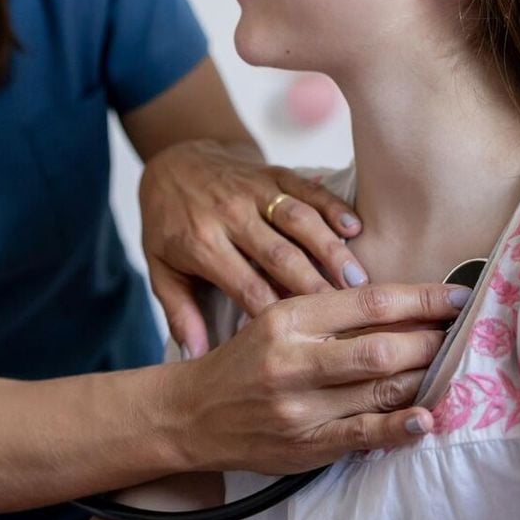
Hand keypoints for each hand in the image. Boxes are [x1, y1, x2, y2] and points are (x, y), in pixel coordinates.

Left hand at [139, 140, 365, 355]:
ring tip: (359, 281)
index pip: (245, 285)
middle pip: (279, 254)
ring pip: (299, 220)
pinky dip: (333, 205)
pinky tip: (357, 228)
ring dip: (331, 249)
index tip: (305, 341)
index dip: (276, 313)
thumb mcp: (160, 270)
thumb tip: (196, 356)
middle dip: (313, 285)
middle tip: (347, 316)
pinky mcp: (272, 172)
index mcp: (201, 244)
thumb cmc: (169, 225)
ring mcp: (253, 190)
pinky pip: (306, 188)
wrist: (173, 163)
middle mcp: (230, 215)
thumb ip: (179, 314)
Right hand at [160, 284, 470, 473]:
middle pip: (379, 346)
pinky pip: (363, 434)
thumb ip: (330, 312)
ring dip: (424, 375)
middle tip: (461, 332)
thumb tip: (399, 304)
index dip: (421, 299)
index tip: (457, 297)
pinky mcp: (306, 443)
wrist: (192, 413)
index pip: (368, 302)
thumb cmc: (245, 360)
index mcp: (288, 317)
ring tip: (452, 364)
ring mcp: (300, 406)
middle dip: (430, 340)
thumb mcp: (277, 319)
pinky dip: (399, 426)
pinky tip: (427, 417)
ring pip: (378, 388)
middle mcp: (293, 360)